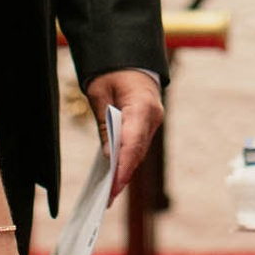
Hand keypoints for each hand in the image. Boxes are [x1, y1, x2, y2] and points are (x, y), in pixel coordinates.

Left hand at [83, 69, 164, 200]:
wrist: (130, 55)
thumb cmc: (112, 71)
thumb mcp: (100, 93)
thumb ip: (105, 124)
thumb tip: (109, 156)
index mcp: (142, 106)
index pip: (132, 143)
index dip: (123, 167)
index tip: (113, 188)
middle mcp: (153, 116)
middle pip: (137, 152)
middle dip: (123, 176)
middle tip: (106, 199)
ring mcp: (154, 120)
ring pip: (139, 151)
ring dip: (125, 170)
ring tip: (108, 193)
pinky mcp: (149, 123)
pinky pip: (138, 144)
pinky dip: (127, 159)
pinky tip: (115, 174)